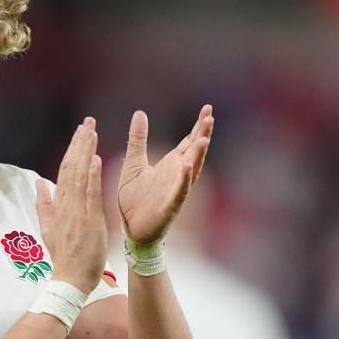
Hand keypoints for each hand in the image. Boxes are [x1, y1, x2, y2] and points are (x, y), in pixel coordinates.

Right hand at [35, 117, 108, 295]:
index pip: (64, 171)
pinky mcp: (89, 221)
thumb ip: (44, 204)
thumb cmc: (63, 256)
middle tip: (87, 122)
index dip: (72, 150)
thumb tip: (39, 182)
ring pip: (80, 176)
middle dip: (79, 143)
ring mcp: (77, 212)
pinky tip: (95, 159)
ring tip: (90, 131)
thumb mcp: (48, 228)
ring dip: (85, 152)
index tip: (79, 131)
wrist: (69, 280)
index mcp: (58, 205)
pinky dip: (91, 176)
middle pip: (71, 168)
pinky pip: (90, 194)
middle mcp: (66, 205)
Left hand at [117, 105, 213, 243]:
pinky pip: (179, 192)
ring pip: (191, 170)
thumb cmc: (134, 198)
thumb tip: (140, 113)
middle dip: (202, 135)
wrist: (129, 229)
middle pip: (194, 151)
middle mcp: (177, 175)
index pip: (188, 141)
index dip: (198, 126)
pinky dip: (184, 180)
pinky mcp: (169, 207)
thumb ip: (138, 139)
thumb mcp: (133, 163)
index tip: (207, 108)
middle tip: (210, 116)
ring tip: (204, 138)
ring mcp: (175, 191)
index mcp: (170, 165)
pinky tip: (188, 167)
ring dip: (198, 155)